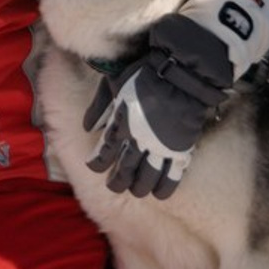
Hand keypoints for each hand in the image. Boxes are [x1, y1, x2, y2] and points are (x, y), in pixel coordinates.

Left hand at [85, 15, 232, 198]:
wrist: (180, 74)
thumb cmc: (145, 73)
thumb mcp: (114, 85)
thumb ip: (99, 107)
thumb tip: (87, 127)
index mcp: (121, 123)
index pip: (104, 152)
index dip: (98, 164)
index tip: (95, 168)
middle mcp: (139, 139)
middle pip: (126, 169)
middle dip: (118, 181)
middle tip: (115, 187)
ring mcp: (161, 145)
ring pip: (148, 175)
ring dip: (141, 187)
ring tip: (137, 193)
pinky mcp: (180, 146)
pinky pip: (173, 173)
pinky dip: (166, 185)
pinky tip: (161, 194)